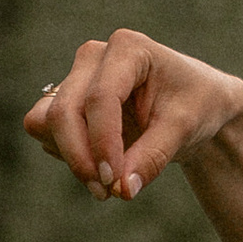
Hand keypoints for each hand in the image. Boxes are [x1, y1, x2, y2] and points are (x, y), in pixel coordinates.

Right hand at [25, 33, 242, 203]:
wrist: (197, 104)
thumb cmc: (196, 105)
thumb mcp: (184, 129)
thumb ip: (152, 157)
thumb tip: (121, 190)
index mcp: (127, 48)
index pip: (100, 98)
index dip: (102, 144)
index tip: (114, 183)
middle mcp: (94, 58)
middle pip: (64, 112)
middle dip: (80, 158)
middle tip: (107, 193)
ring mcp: (75, 78)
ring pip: (45, 121)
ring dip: (69, 157)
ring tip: (104, 183)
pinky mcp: (64, 100)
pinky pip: (44, 130)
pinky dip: (66, 154)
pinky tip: (98, 162)